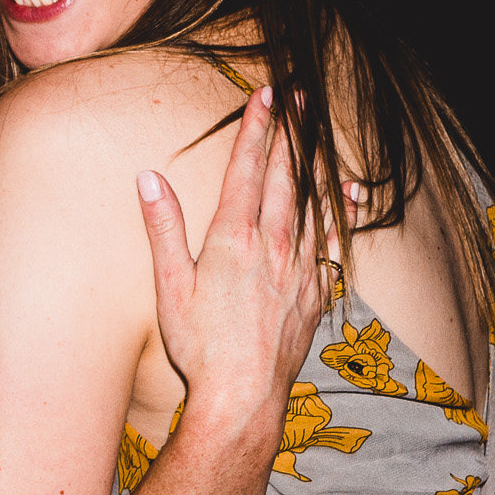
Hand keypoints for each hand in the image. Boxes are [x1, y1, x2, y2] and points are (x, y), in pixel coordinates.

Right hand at [136, 86, 329, 409]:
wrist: (243, 398)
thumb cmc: (199, 348)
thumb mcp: (170, 287)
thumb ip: (164, 228)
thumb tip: (149, 178)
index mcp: (234, 239)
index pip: (246, 169)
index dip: (255, 128)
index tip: (263, 95)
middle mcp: (274, 246)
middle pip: (284, 176)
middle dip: (289, 132)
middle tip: (296, 96)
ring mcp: (300, 269)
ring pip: (313, 202)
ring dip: (314, 163)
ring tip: (319, 132)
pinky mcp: (315, 293)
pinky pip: (331, 242)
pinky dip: (339, 214)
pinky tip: (346, 197)